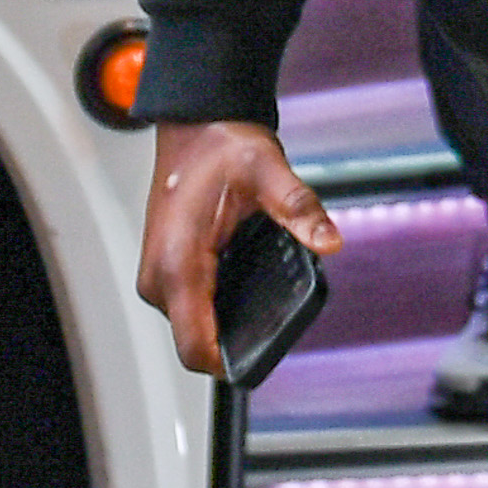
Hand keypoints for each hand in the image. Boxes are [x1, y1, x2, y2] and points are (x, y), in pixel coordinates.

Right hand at [137, 121, 341, 377]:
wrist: (196, 126)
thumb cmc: (221, 146)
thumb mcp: (268, 171)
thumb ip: (299, 210)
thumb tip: (330, 241)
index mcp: (178, 264)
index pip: (196, 349)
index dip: (231, 362)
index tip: (266, 352)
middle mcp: (159, 278)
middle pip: (196, 344)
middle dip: (236, 337)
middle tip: (275, 308)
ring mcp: (158, 277)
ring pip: (193, 328)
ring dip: (225, 321)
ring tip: (261, 290)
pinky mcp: (163, 272)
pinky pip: (191, 309)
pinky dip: (216, 305)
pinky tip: (244, 279)